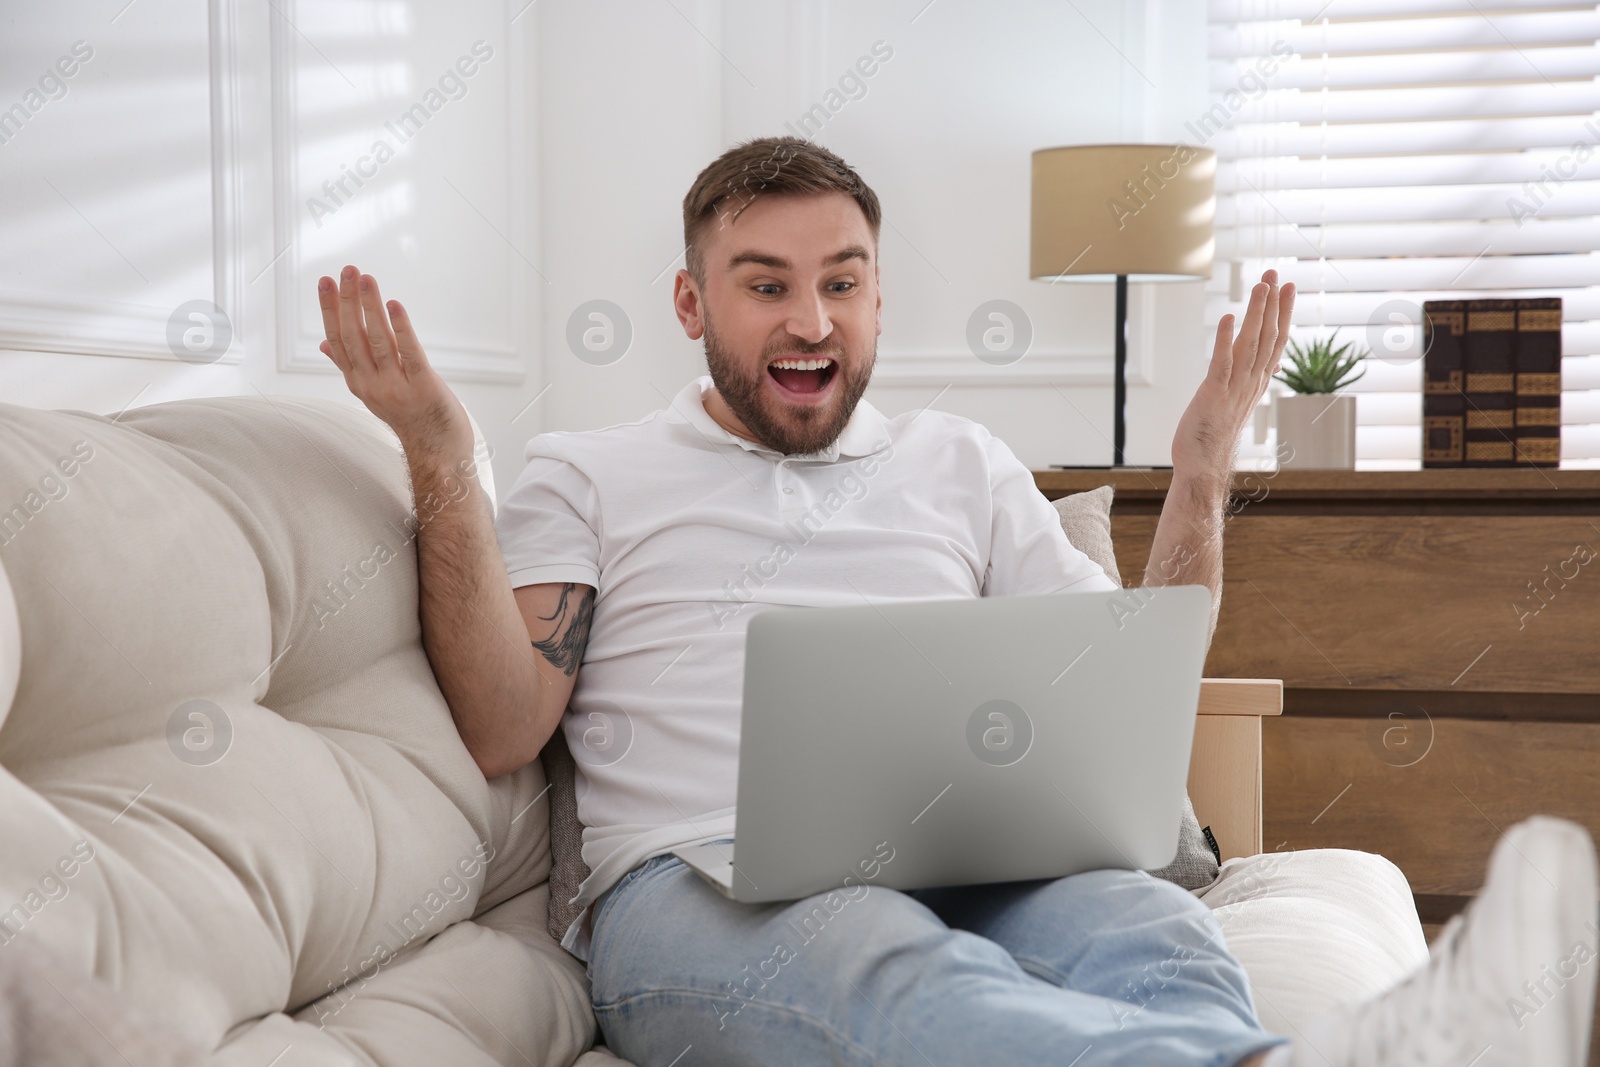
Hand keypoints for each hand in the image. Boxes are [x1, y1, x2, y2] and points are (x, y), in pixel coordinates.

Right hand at [316, 265, 473, 459]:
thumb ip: (351, 366)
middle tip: (347, 270)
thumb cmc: (410, 418)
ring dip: (370, 307)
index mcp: (359, 382)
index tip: (326, 282)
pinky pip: (409, 354)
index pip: (337, 339)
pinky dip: (401, 328)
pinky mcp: (422, 387)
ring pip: (378, 341)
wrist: (438, 454)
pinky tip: (395, 306)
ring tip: (366, 279)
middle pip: (353, 336)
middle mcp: (372, 384)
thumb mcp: (374, 392)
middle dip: (348, 301)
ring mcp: (396, 387)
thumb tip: (325, 344)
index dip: (330, 310)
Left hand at [1170, 269, 1294, 483]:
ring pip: (1251, 345)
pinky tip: (1227, 318)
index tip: (1288, 286)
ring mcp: (1234, 389)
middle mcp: (1250, 383)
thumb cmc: (1214, 434)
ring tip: (1261, 286)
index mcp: (1256, 382)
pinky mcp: (1213, 395)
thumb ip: (1248, 379)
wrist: (1203, 467)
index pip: (1276, 341)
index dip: (1283, 313)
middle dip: (1272, 304)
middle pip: (1268, 337)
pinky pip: (1222, 364)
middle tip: (1275, 273)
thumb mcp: (1235, 401)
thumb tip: (1267, 363)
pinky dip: (1224, 340)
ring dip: (1257, 314)